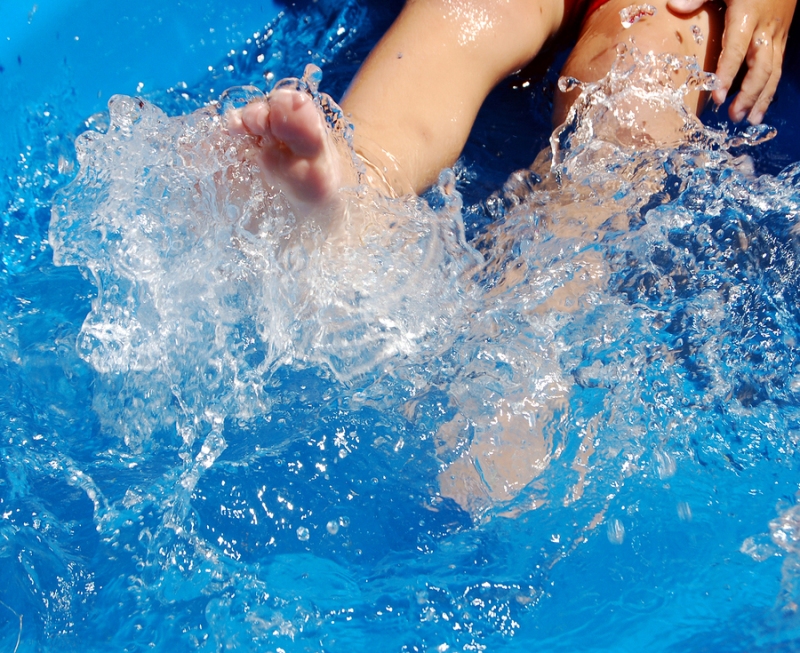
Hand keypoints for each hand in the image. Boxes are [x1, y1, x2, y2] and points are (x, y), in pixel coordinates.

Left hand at [668, 0, 796, 123]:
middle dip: (749, 94)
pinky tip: (760, 107)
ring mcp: (776, 35)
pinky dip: (769, 88)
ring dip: (762, 97)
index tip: (717, 97)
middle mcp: (765, 29)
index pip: (736, 49)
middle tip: (734, 116)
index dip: (727, 74)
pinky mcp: (781, 38)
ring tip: (751, 120)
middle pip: (761, 67)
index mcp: (747, 16)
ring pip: (774, 71)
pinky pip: (778, 67)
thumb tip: (673, 6)